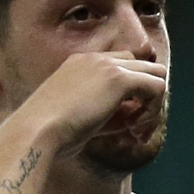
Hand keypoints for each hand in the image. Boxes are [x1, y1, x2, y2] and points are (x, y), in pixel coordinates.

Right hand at [17, 52, 168, 155]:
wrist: (36, 132)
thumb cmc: (49, 134)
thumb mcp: (80, 118)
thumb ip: (107, 113)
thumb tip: (132, 118)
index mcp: (80, 64)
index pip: (121, 66)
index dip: (130, 94)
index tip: (124, 123)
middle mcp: (95, 59)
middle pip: (141, 66)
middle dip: (145, 96)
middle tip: (134, 128)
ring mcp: (107, 66)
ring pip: (155, 73)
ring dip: (152, 102)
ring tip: (135, 129)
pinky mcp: (119, 79)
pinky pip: (156, 86)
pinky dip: (153, 109)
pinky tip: (134, 128)